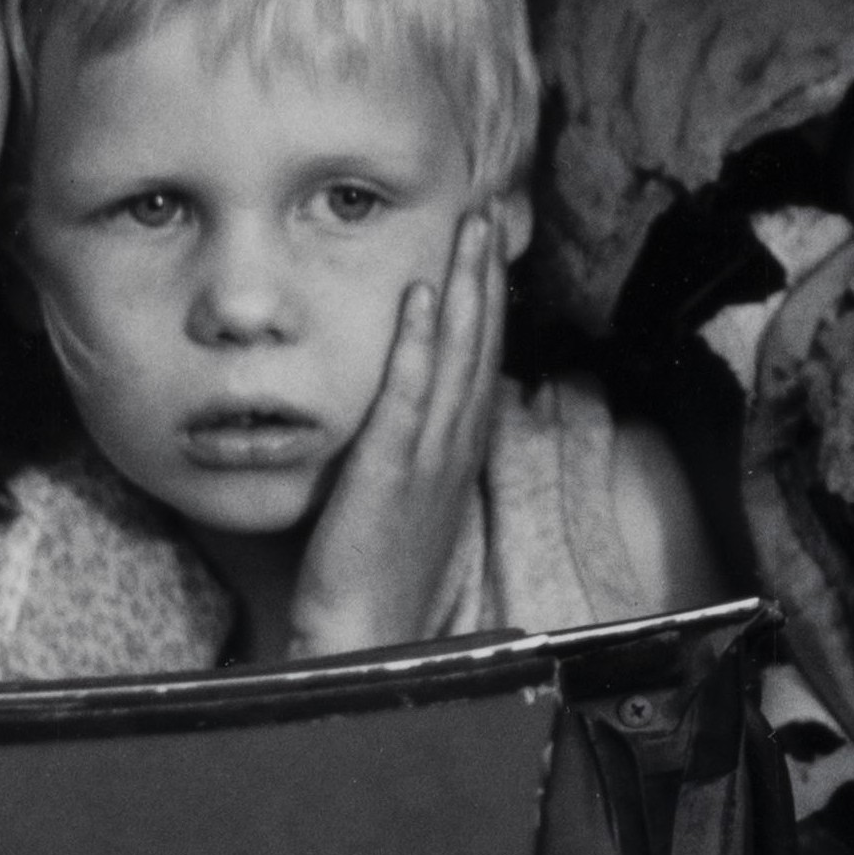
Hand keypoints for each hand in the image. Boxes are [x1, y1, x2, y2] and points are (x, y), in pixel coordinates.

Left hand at [285, 209, 508, 660]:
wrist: (365, 640)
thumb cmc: (371, 584)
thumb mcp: (399, 509)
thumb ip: (402, 460)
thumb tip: (392, 422)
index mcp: (456, 456)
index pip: (479, 362)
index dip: (486, 303)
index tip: (486, 250)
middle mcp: (453, 448)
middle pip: (478, 345)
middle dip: (485, 276)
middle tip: (488, 213)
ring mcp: (427, 458)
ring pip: (455, 356)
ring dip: (464, 287)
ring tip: (468, 230)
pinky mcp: (390, 470)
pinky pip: (407, 394)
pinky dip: (416, 341)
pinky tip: (419, 295)